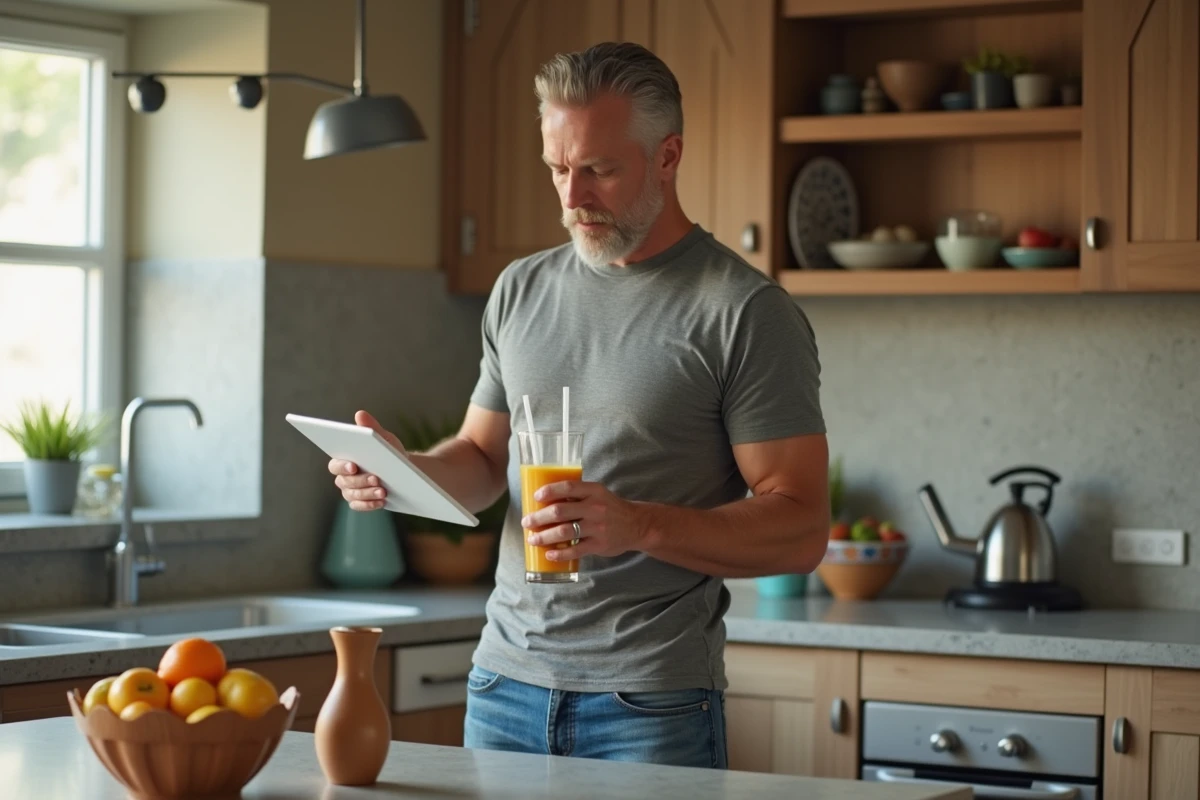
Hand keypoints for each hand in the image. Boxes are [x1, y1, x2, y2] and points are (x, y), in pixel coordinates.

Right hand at [327, 410, 405, 510]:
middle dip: (360, 480)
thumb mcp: (385, 440)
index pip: (335, 465)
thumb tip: (360, 414)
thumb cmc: (390, 453)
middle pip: (344, 481)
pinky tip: (382, 501)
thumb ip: (372, 428)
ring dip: (367, 493)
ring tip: (383, 490)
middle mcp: (343, 477)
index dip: (342, 466)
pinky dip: (370, 504)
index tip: (354, 465)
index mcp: (345, 459)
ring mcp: (351, 491)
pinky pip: (359, 506)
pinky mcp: (360, 503)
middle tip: (376, 478)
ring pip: (352, 494)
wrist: (404, 472)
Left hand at [521, 480, 644, 561]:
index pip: (568, 487)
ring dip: (544, 536)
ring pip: (564, 532)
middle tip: (527, 522)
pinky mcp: (599, 544)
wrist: (637, 525)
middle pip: (560, 511)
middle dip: (539, 517)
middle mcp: (595, 507)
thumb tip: (545, 499)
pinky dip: (560, 553)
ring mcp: (597, 527)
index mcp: (594, 491)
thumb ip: (577, 495)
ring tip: (532, 539)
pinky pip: (575, 550)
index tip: (536, 497)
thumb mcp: (598, 494)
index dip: (549, 491)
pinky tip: (549, 554)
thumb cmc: (610, 508)